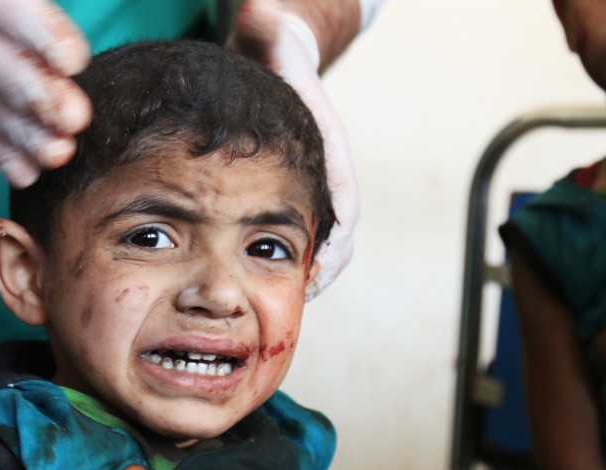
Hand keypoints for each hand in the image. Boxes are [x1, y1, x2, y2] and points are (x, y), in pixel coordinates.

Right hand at [0, 0, 92, 187]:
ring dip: (31, 139)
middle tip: (75, 118)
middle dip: (43, 100)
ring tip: (60, 152)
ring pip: (0, 116)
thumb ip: (47, 19)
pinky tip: (29, 173)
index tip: (74, 63)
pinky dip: (6, 161)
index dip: (46, 41)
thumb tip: (73, 51)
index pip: (16, 18)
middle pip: (8, 75)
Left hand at [229, 0, 358, 298]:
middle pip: (339, 239)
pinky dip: (289, 264)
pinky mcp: (296, 197)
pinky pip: (300, 239)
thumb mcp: (276, 46)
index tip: (315, 276)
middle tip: (297, 305)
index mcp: (333, 154)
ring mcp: (315, 189)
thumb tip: (261, 22)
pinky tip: (264, 280)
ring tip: (281, 305)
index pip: (345, 209)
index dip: (333, 248)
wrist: (276, 55)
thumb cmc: (278, 56)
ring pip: (322, 244)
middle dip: (321, 273)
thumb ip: (272, 40)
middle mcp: (330, 177)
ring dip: (307, 275)